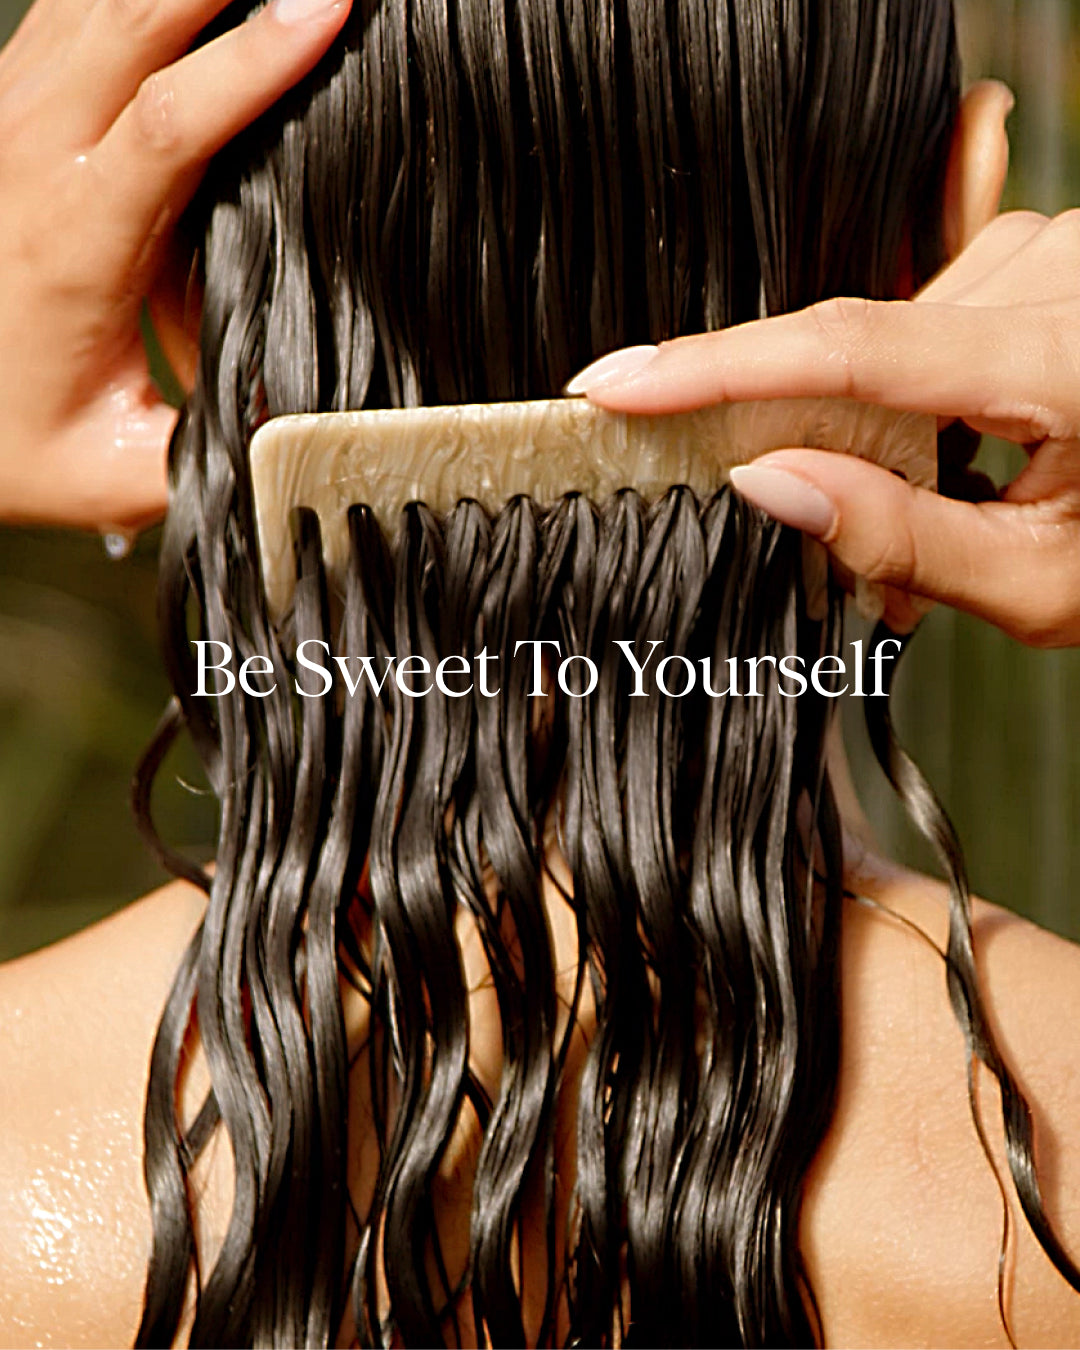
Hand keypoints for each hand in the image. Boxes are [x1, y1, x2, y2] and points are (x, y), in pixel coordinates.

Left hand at [0, 0, 349, 534]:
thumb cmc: (10, 431)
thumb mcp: (112, 472)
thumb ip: (207, 461)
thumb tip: (297, 438)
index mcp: (75, 241)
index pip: (170, 123)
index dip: (252, 63)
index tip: (328, 12)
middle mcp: (35, 158)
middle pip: (135, 18)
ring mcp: (15, 117)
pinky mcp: (11, 103)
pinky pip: (76, 7)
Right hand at [567, 211, 1079, 646]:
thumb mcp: (1041, 583)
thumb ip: (898, 538)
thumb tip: (764, 481)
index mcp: (1066, 356)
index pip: (844, 348)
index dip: (710, 367)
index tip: (612, 386)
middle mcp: (1056, 274)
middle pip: (856, 349)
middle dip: (812, 445)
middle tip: (827, 542)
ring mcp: (1052, 253)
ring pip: (889, 337)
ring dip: (876, 430)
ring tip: (937, 511)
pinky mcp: (1040, 257)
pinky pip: (928, 316)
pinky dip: (912, 394)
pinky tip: (953, 450)